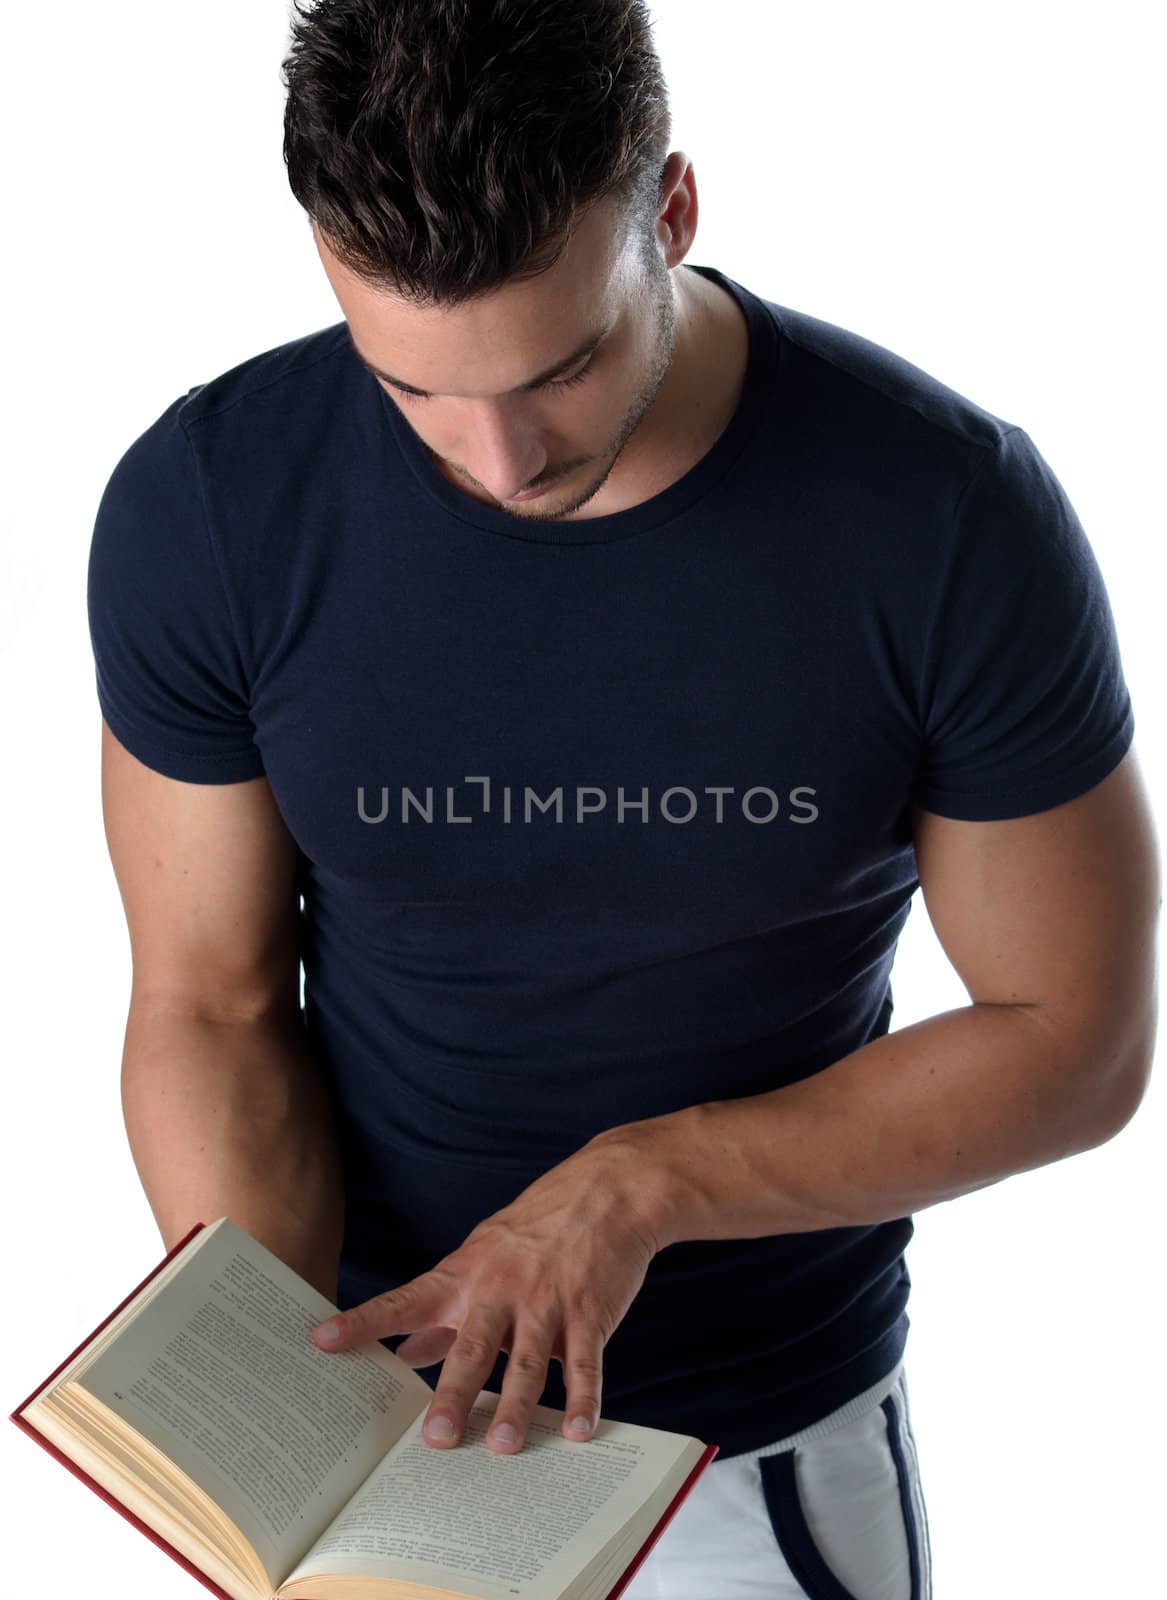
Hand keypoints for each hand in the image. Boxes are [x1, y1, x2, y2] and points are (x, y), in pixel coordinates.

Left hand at [308, 1137, 663, 1453]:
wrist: (610, 1192)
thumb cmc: (539, 1226)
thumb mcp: (482, 1255)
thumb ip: (446, 1307)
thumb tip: (407, 1352)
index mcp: (467, 1275)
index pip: (406, 1301)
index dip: (364, 1322)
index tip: (322, 1340)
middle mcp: (501, 1289)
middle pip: (471, 1347)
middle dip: (453, 1392)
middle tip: (437, 1438)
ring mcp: (547, 1301)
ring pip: (527, 1361)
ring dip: (515, 1405)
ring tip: (503, 1446)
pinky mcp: (590, 1312)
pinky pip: (585, 1362)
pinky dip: (583, 1398)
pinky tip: (577, 1431)